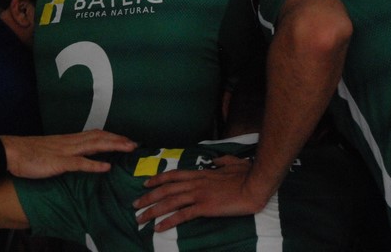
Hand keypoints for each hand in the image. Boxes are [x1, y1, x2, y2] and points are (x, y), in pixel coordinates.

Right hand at [0, 130, 135, 178]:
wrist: (10, 151)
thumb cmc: (27, 153)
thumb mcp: (50, 150)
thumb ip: (64, 152)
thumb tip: (76, 157)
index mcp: (68, 139)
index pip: (95, 134)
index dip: (111, 136)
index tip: (125, 139)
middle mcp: (70, 142)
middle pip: (99, 137)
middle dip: (118, 139)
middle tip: (135, 143)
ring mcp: (65, 151)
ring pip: (94, 146)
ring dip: (113, 146)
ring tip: (128, 148)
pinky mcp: (58, 162)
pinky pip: (79, 163)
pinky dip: (94, 165)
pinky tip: (106, 168)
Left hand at [133, 155, 266, 231]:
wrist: (255, 184)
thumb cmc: (247, 174)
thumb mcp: (232, 163)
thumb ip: (222, 162)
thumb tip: (216, 161)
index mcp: (201, 174)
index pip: (173, 175)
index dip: (157, 179)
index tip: (145, 184)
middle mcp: (196, 183)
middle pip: (165, 189)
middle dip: (147, 197)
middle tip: (134, 205)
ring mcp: (199, 194)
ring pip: (169, 202)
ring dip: (152, 211)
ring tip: (140, 219)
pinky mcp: (205, 207)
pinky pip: (182, 215)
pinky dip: (168, 221)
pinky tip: (158, 228)